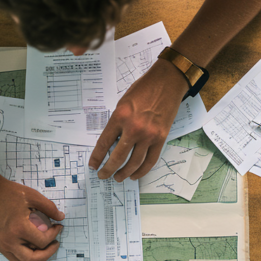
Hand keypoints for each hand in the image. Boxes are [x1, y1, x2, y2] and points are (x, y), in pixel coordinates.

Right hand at [0, 173, 65, 260]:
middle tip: (55, 243)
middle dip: (48, 253)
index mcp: (18, 228)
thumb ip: (49, 207)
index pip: (42, 241)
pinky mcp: (0, 246)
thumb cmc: (8, 193)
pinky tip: (34, 246)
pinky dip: (27, 258)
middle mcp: (9, 241)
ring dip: (37, 260)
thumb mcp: (32, 196)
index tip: (58, 226)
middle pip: (33, 260)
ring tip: (45, 248)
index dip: (54, 234)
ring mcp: (3, 246)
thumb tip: (61, 217)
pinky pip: (15, 260)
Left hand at [89, 58, 189, 180]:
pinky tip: (135, 175)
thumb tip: (111, 142)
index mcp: (120, 117)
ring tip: (118, 177)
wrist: (167, 82)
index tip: (93, 165)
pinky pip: (150, 160)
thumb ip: (117, 122)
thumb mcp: (123, 103)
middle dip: (108, 169)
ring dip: (124, 173)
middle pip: (117, 157)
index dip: (97, 157)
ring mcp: (149, 135)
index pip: (104, 143)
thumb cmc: (144, 89)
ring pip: (134, 163)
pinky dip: (142, 170)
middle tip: (103, 175)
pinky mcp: (161, 138)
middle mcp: (134, 128)